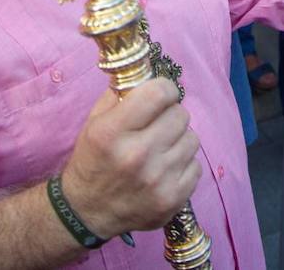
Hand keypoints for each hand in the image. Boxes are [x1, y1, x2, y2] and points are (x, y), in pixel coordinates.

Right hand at [60, 79, 199, 240]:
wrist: (87, 211)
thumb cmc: (93, 160)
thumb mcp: (95, 122)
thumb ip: (121, 94)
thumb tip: (149, 72)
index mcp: (112, 132)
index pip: (159, 93)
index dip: (164, 89)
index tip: (161, 95)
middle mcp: (136, 155)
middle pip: (180, 115)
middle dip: (171, 115)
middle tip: (158, 124)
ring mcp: (157, 180)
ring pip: (192, 139)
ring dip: (179, 140)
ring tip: (161, 148)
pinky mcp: (172, 199)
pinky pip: (196, 166)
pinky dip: (183, 164)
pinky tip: (165, 169)